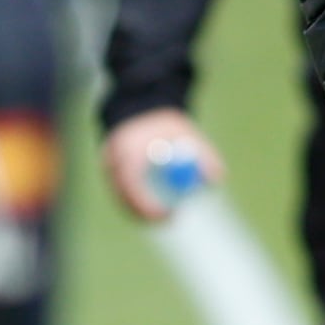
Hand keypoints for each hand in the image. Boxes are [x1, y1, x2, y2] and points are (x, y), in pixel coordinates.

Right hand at [102, 108, 227, 222]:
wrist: (141, 104)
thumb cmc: (165, 121)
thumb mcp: (187, 133)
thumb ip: (204, 153)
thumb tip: (217, 179)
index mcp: (128, 149)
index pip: (133, 186)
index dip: (148, 205)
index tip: (169, 214)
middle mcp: (112, 160)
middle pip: (124, 198)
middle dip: (145, 214)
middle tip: (170, 220)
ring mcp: (107, 166)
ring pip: (122, 197)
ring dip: (141, 207)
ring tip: (165, 207)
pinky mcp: (109, 170)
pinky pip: (122, 192)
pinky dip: (136, 199)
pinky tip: (152, 201)